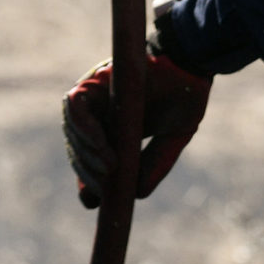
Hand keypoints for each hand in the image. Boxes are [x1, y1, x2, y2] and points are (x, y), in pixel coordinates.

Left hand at [61, 50, 211, 209]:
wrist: (191, 63)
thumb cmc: (183, 97)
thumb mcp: (172, 139)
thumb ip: (154, 163)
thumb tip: (135, 195)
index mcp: (112, 131)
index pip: (87, 161)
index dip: (87, 183)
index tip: (102, 200)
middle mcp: (98, 114)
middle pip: (76, 149)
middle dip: (87, 173)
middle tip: (107, 187)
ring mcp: (93, 97)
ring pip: (72, 130)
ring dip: (85, 153)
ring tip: (110, 167)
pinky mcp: (93, 81)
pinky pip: (75, 105)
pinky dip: (83, 127)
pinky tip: (102, 144)